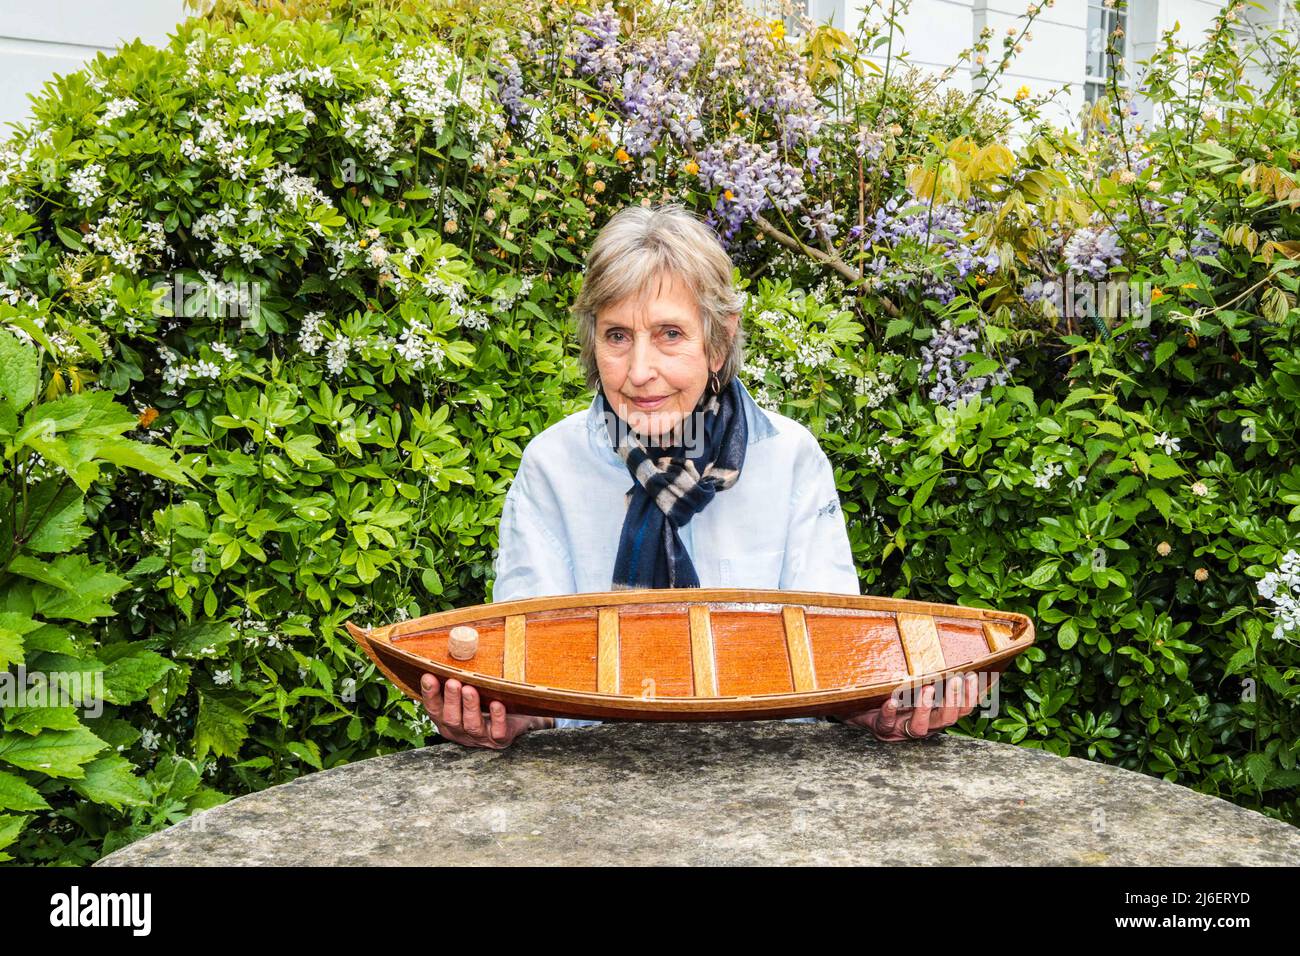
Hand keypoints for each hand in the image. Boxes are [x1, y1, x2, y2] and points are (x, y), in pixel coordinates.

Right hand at [419, 674, 553, 749]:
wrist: (517, 718)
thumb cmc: (486, 701)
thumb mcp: (468, 691)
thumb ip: (456, 680)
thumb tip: (446, 651)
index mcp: (447, 720)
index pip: (434, 709)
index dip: (429, 694)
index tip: (428, 676)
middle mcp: (460, 732)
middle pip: (451, 719)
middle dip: (451, 700)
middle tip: (453, 682)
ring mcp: (480, 737)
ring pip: (472, 725)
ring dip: (470, 707)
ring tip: (470, 689)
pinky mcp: (500, 740)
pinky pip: (498, 732)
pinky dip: (497, 718)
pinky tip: (496, 704)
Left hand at [838, 672, 992, 741]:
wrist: (858, 706)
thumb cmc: (892, 691)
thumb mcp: (914, 682)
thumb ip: (932, 673)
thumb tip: (953, 649)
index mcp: (935, 714)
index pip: (961, 710)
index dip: (971, 696)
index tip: (975, 675)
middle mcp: (923, 725)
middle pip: (945, 720)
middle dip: (953, 701)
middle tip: (956, 679)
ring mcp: (901, 729)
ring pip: (919, 728)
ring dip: (925, 708)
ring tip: (927, 688)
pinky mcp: (881, 728)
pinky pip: (886, 723)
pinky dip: (890, 712)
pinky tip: (891, 701)